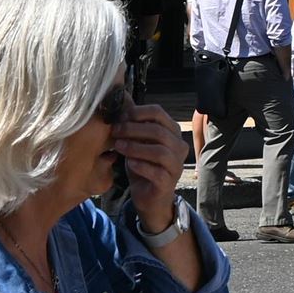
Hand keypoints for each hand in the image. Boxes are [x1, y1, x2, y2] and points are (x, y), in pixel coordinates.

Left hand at [113, 101, 189, 228]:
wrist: (149, 198)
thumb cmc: (143, 166)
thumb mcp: (136, 141)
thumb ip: (132, 120)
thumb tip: (120, 94)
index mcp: (172, 131)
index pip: (158, 112)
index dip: (137, 112)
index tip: (119, 117)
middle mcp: (179, 146)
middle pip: (158, 130)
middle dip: (132, 129)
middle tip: (114, 131)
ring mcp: (176, 165)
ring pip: (158, 151)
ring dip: (135, 147)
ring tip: (118, 146)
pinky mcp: (169, 183)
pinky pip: (156, 171)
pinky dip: (140, 165)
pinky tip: (128, 164)